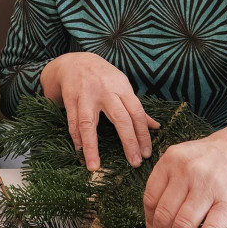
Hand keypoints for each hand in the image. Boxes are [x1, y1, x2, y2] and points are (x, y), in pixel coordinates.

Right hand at [40, 52, 158, 170]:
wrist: (75, 61)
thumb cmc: (103, 77)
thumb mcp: (122, 86)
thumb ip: (136, 107)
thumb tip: (156, 127)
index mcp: (121, 88)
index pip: (137, 113)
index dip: (143, 134)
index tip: (147, 154)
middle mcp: (105, 91)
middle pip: (120, 119)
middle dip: (129, 142)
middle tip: (135, 162)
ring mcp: (86, 96)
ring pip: (89, 123)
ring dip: (91, 146)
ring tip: (94, 166)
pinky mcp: (70, 99)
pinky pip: (73, 122)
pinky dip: (76, 138)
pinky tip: (80, 152)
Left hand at [143, 106, 226, 227]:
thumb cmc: (216, 157)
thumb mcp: (186, 157)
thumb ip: (170, 182)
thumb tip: (155, 224)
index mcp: (171, 160)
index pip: (150, 199)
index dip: (148, 225)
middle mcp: (186, 172)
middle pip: (163, 216)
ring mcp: (208, 187)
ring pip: (182, 227)